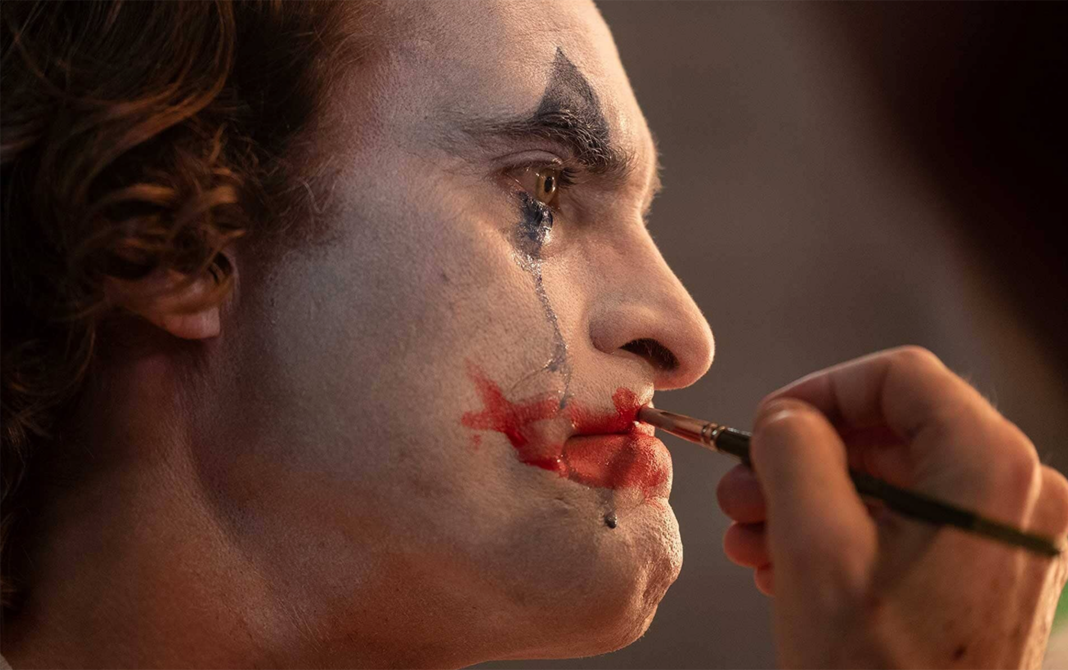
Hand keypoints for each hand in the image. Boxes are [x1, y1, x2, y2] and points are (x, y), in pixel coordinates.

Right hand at [716, 346, 1067, 668]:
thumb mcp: (816, 547)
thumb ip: (794, 451)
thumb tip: (787, 416)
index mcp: (992, 471)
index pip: (898, 376)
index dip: (818, 392)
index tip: (764, 428)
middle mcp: (1017, 493)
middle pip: (890, 430)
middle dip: (801, 458)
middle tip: (741, 496)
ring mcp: (1007, 536)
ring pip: (891, 476)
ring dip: (809, 498)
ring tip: (752, 539)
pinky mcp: (988, 570)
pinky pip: (906, 520)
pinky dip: (842, 530)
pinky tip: (786, 564)